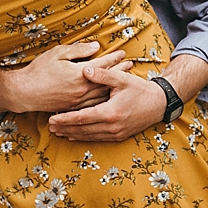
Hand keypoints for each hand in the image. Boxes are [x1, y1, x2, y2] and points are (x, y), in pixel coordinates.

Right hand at [0, 41, 132, 114]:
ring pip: (102, 93)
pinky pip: (94, 104)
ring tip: (123, 80)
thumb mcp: (57, 54)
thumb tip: (96, 47)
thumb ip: (78, 50)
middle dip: (119, 71)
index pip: (102, 64)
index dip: (114, 57)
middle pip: (106, 79)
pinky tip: (108, 96)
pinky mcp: (73, 108)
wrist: (25, 93)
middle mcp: (82, 89)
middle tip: (130, 66)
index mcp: (79, 73)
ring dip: (114, 85)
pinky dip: (103, 98)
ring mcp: (78, 100)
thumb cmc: (38, 71)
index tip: (123, 53)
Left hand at [47, 65, 166, 141]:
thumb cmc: (140, 89)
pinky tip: (74, 135)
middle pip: (82, 130)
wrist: (158, 104)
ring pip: (88, 136)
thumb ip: (102, 75)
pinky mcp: (118, 136)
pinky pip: (96, 138)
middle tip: (49, 126)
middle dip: (64, 128)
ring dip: (72, 134)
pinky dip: (84, 137)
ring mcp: (115, 133)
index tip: (52, 118)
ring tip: (58, 132)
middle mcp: (111, 126)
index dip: (65, 119)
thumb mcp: (122, 79)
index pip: (81, 118)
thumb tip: (84, 69)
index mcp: (110, 112)